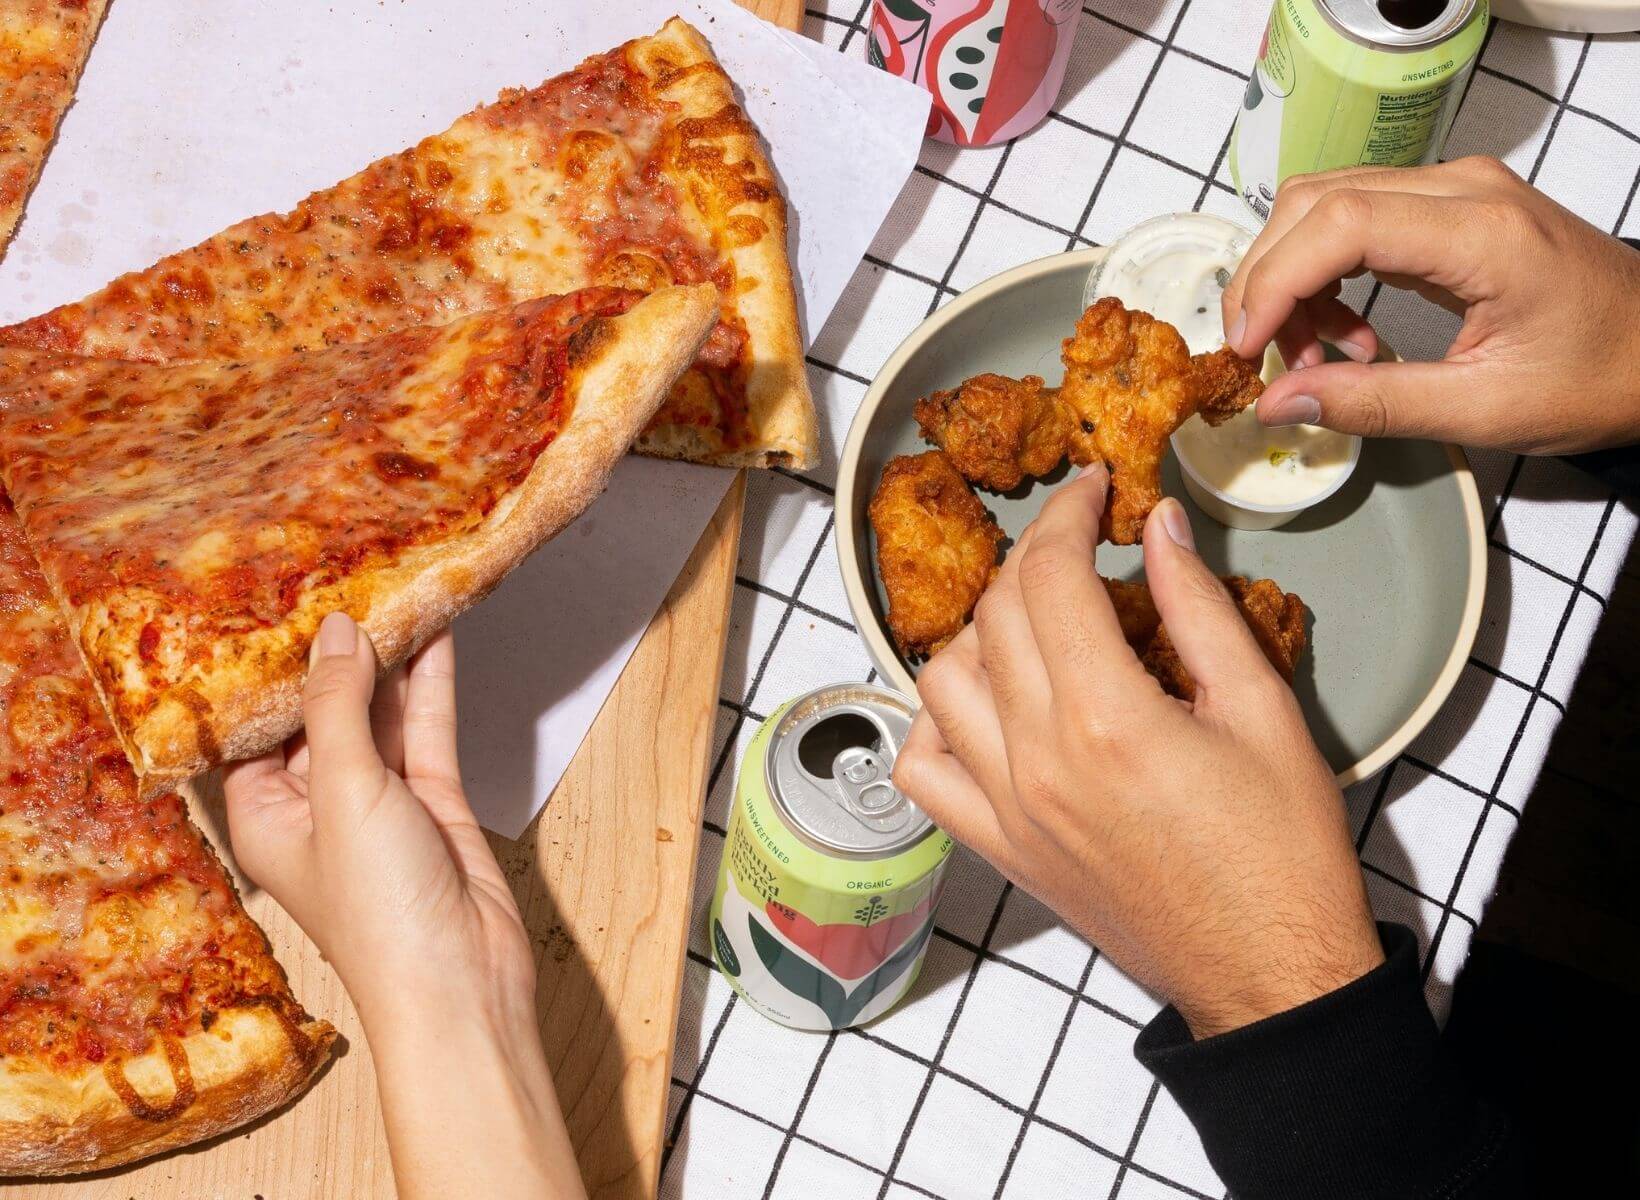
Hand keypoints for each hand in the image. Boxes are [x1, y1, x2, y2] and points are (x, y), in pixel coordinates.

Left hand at [224, 613, 584, 1199]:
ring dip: (386, 660)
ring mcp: (376, 801)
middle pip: (318, 712)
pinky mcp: (430, 800)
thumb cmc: (381, 914)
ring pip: (376, 713)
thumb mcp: (343, 793)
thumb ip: (339, 706)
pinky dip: (429, 684)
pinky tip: (433, 636)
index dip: (261, 669)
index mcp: (263, 814)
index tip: (272, 605)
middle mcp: (315, 804)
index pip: (251, 726)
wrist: (463, 979)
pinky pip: (423, 728)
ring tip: (390, 590)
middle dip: (330, 654)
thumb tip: (335, 633)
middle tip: (340, 581)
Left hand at [892, 467, 1382, 1038]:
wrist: (1266, 974)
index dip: (1065, 513)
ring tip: (1035, 621)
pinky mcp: (998, 847)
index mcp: (1107, 718)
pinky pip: (922, 770)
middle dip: (1031, 556)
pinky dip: (934, 722)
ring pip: (939, 681)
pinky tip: (983, 705)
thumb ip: (1199, 607)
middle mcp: (1037, 759)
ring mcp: (1006, 808)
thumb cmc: (1281, 853)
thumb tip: (1159, 524)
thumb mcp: (1263, 712)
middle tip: (1076, 544)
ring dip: (978, 632)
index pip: (1049, 575)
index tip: (1091, 491)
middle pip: (993, 615)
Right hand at [1221, 155, 1639, 454]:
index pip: (1339, 223)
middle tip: (1261, 358)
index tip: (1247, 347)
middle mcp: (1463, 189)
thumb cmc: (1598, 376)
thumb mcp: (1485, 409)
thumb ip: (1375, 404)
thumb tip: (1277, 402)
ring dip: (1293, 281)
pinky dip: (1324, 278)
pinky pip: (1354, 221)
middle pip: (1317, 202)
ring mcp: (1456, 190)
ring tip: (1313, 360)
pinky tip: (1346, 339)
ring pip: (1325, 206)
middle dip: (1269, 280)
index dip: (1275, 281)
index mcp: (1483, 232)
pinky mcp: (1448, 207)